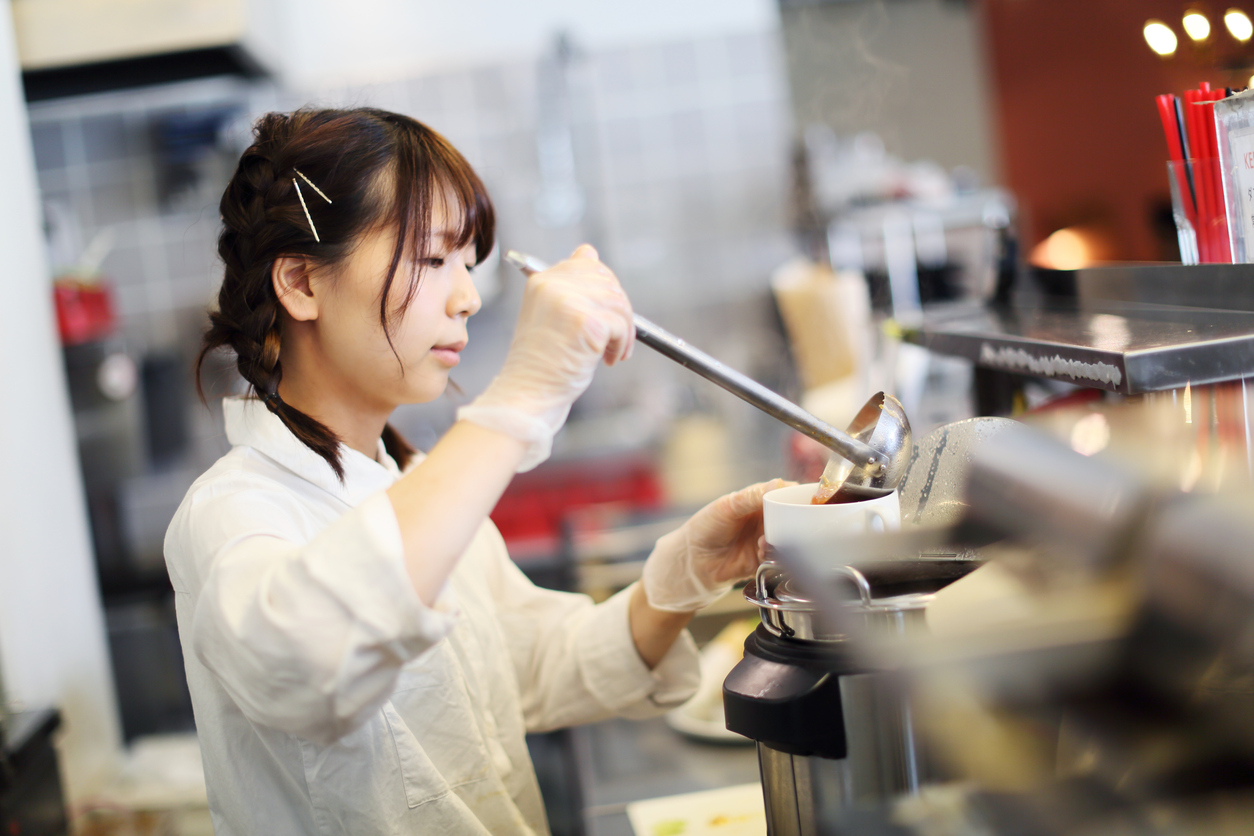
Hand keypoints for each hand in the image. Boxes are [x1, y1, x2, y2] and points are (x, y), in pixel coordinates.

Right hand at [458, 244, 633, 469]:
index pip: (587, 261)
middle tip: (616, 338)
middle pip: (608, 281)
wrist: (527, 393)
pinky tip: (608, 359)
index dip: (604, 287)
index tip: (604, 313)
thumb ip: (570, 286)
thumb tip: (590, 253)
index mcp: (542, 280)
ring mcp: (569, 302)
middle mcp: (553, 285)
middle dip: (619, 310)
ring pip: (619, 303)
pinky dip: (622, 345)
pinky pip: (621, 324)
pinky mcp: (586, 322)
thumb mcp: (551, 314)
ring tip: (612, 352)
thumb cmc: (541, 363)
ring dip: (623, 331)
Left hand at [642, 478, 792, 611]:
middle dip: (796, 520)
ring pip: (790, 538)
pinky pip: (780, 558)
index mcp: (759, 500)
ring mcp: (767, 539)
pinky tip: (761, 552)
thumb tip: (779, 483)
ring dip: (784, 539)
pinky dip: (775, 555)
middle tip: (795, 523)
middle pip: (793, 516)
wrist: (692, 561)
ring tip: (765, 539)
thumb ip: (752, 497)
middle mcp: (767, 519)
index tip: (809, 499)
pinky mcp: (766, 560)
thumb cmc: (706, 527)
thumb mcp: (727, 507)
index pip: (787, 493)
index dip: (799, 495)